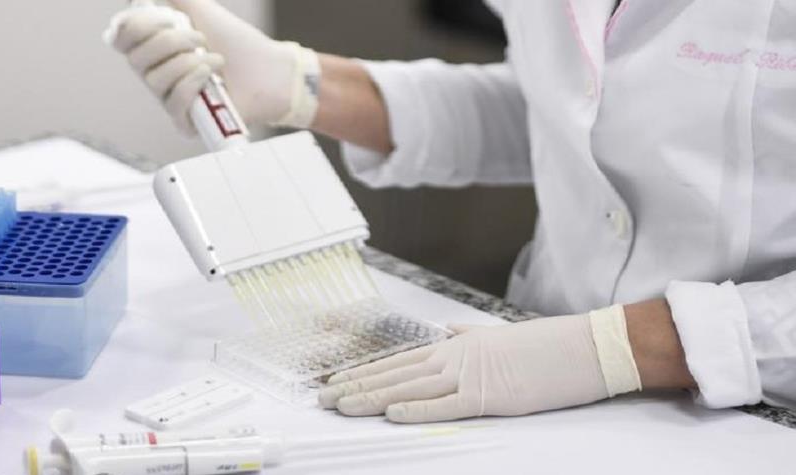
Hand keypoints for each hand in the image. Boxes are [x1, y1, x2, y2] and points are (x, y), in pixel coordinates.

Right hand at [107, 0, 317, 133]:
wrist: (269, 69)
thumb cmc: (238, 43)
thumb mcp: (201, 10)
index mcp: (154, 48)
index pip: (121, 39)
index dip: (135, 26)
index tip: (166, 18)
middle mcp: (157, 75)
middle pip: (135, 59)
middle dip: (170, 42)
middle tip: (200, 39)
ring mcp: (170, 99)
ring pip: (154, 81)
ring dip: (189, 63)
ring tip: (215, 60)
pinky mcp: (186, 121)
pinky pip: (173, 102)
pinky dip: (194, 82)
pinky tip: (214, 76)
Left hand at [319, 309, 642, 422]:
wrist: (580, 347)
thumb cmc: (541, 345)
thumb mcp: (497, 336)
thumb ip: (468, 334)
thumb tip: (448, 330)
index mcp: (454, 346)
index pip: (399, 361)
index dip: (365, 372)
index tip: (337, 381)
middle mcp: (454, 357)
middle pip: (395, 374)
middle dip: (357, 386)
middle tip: (323, 398)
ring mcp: (470, 375)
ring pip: (410, 387)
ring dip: (372, 398)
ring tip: (342, 405)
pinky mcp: (489, 396)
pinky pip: (445, 405)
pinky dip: (416, 408)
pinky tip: (390, 414)